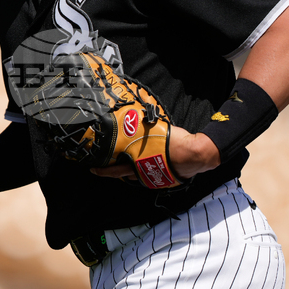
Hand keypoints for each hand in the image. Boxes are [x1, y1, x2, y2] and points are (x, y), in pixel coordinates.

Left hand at [89, 126, 219, 182]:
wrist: (195, 155)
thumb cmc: (176, 142)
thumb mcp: (157, 129)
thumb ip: (144, 126)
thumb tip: (138, 107)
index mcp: (138, 163)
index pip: (115, 169)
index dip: (102, 170)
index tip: (93, 169)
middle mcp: (142, 173)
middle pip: (122, 175)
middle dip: (110, 172)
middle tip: (100, 170)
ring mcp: (152, 179)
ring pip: (134, 177)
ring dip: (127, 172)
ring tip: (122, 165)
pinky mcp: (162, 181)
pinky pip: (146, 177)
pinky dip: (141, 172)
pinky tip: (142, 166)